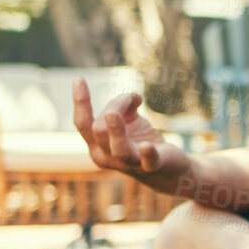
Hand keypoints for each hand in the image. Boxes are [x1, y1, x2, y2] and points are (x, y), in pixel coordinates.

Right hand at [72, 79, 192, 193]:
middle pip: (100, 128)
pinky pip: (148, 161)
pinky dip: (147, 152)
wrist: (169, 170)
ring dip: (117, 127)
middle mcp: (108, 157)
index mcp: (97, 146)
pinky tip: (147, 145)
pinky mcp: (152, 166)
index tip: (79, 79)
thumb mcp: (131, 121)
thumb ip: (124, 106)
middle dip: (114, 106)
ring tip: (117, 110)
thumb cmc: (143, 144)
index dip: (80, 102)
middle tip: (131, 98)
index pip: (83, 123)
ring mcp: (129, 164)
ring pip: (117, 146)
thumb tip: (131, 96)